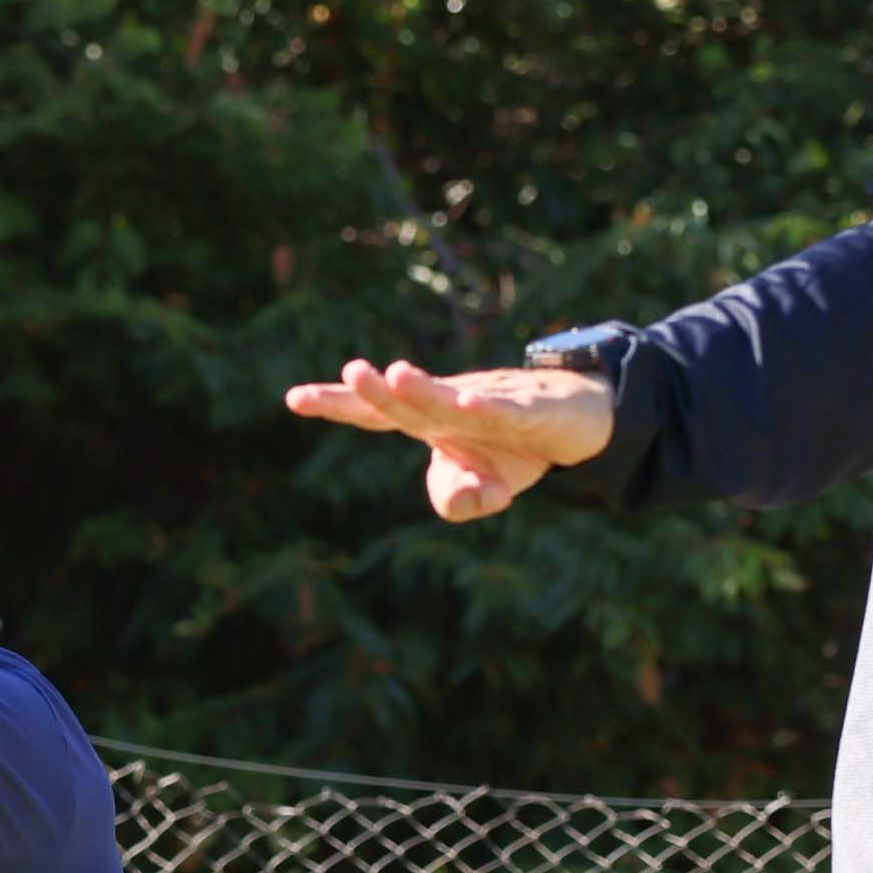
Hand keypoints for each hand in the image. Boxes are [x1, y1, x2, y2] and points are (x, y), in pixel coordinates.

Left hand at [284, 356, 614, 520]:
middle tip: (351, 371)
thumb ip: (457, 499)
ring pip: (454, 398)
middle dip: (378, 390)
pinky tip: (467, 405)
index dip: (339, 405)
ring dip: (425, 389)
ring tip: (394, 374)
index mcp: (433, 421)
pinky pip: (508, 410)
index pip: (378, 413)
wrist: (578, 420)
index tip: (294, 398)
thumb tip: (457, 501)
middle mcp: (457, 404)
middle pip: (410, 401)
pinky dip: (488, 408)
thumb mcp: (484, 488)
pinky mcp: (534, 410)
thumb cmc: (516, 447)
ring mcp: (495, 403)